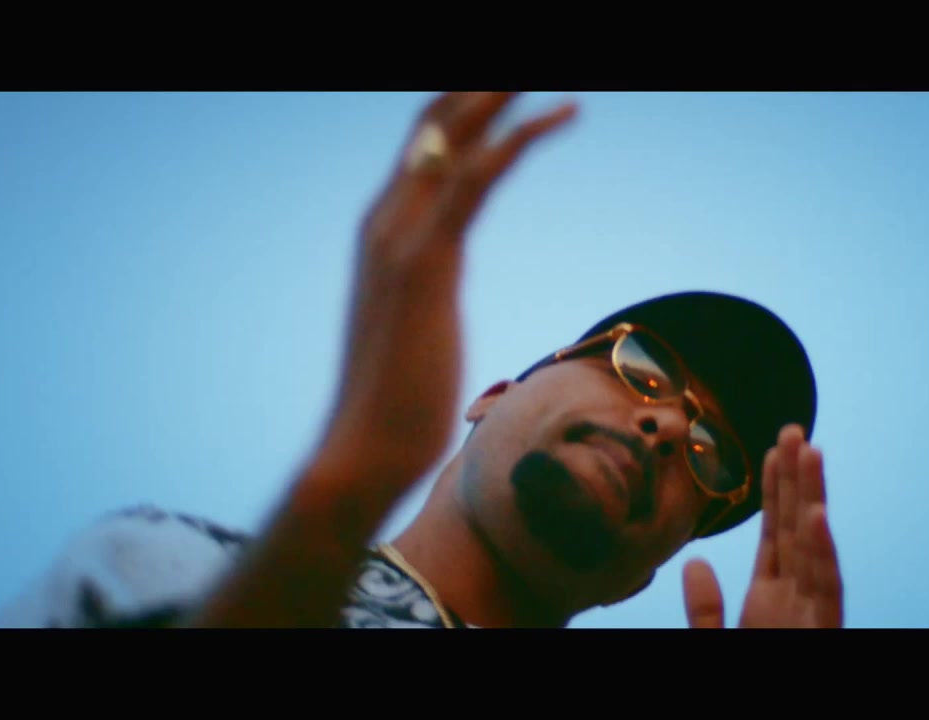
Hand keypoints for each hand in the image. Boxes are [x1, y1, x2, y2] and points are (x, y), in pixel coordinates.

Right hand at [193, 93, 576, 626]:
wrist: (364, 447)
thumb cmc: (396, 397)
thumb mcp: (414, 322)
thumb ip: (423, 281)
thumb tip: (438, 272)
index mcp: (381, 230)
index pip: (422, 144)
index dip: (463, 104)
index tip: (506, 83)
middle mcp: (383, 219)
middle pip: (434, 122)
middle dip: (482, 84)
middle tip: (528, 66)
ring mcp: (399, 236)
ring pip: (457, 134)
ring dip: (505, 92)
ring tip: (560, 80)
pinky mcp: (426, 262)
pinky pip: (478, 178)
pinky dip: (522, 138)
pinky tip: (563, 114)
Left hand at [681, 424, 843, 627]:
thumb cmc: (749, 678)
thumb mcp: (714, 640)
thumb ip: (705, 608)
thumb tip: (694, 563)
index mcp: (768, 600)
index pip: (774, 534)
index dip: (775, 493)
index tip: (772, 454)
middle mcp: (795, 599)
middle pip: (796, 528)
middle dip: (797, 480)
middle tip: (794, 431)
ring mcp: (811, 613)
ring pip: (813, 546)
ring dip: (813, 498)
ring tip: (811, 451)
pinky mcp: (823, 629)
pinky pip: (826, 587)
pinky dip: (822, 551)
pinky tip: (817, 513)